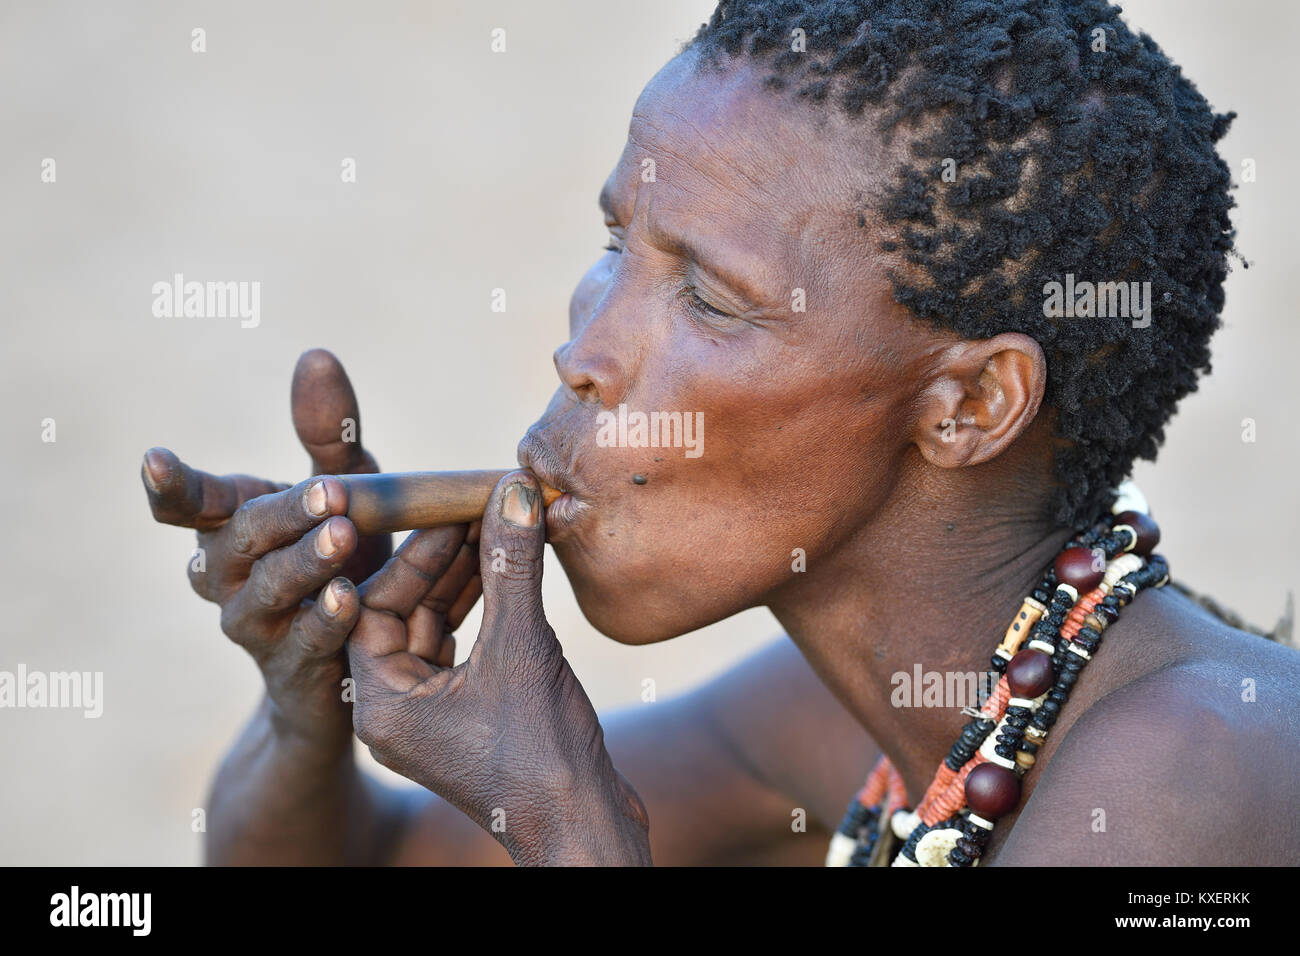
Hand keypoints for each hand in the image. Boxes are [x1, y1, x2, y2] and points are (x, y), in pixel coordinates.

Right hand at [140, 350, 426, 746]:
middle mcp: (226, 575)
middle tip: (329, 491)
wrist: (349, 663)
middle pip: (240, 537)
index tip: (154, 460)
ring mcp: (253, 625)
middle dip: (283, 512)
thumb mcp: (343, 492)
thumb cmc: (341, 559)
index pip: (189, 502)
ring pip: (269, 588)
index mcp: (230, 524)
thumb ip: (328, 435)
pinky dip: (324, 620)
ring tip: (342, 536)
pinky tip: (347, 600)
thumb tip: (316, 354)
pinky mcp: (292, 667)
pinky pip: (304, 642)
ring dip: (306, 561)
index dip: (172, 485)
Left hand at [346, 471, 651, 865]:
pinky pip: (463, 645)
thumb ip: (511, 567)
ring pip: (436, 626)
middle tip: (478, 510)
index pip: (372, 607)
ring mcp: (431, 714)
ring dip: (466, 578)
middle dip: (442, 560)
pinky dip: (484, 607)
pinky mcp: (466, 714)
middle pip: (403, 612)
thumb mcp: (523, 648)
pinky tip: (511, 571)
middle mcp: (395, 710)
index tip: (448, 513)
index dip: (411, 556)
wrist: (584, 826)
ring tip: (499, 528)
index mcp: (381, 704)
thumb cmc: (542, 756)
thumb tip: (513, 492)